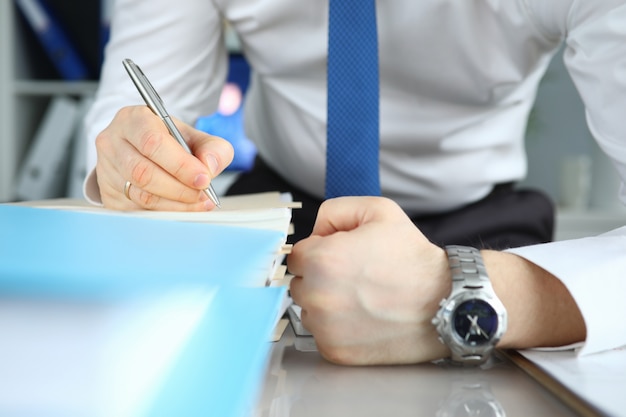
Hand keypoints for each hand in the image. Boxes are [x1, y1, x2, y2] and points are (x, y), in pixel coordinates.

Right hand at [94, 105, 233, 209]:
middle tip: (203, 195)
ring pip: (141, 194)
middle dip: (180, 189)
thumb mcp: (194, 137)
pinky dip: (165, 212)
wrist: (142, 152)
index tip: (203, 179)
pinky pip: (138, 209)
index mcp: (133, 119)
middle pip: (144, 172)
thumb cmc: (169, 142)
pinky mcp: (108, 195)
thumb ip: (212, 148)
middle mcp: (113, 142)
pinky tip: (183, 208)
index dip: (181, 165)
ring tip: (198, 202)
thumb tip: (210, 167)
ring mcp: (107, 170)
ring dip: (175, 204)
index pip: (153, 142)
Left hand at [287, 197, 451, 364]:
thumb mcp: (379, 211)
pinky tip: (363, 317)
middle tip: (354, 277)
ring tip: (361, 298)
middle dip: (319, 278)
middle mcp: (318, 296)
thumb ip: (335, 211)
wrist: (444, 302)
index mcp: (322, 259)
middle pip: (299, 283)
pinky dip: (336, 328)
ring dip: (326, 304)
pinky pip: (321, 334)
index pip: (295, 256)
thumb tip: (315, 231)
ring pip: (308, 310)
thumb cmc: (413, 260)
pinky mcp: (335, 351)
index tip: (341, 257)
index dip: (319, 252)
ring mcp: (325, 327)